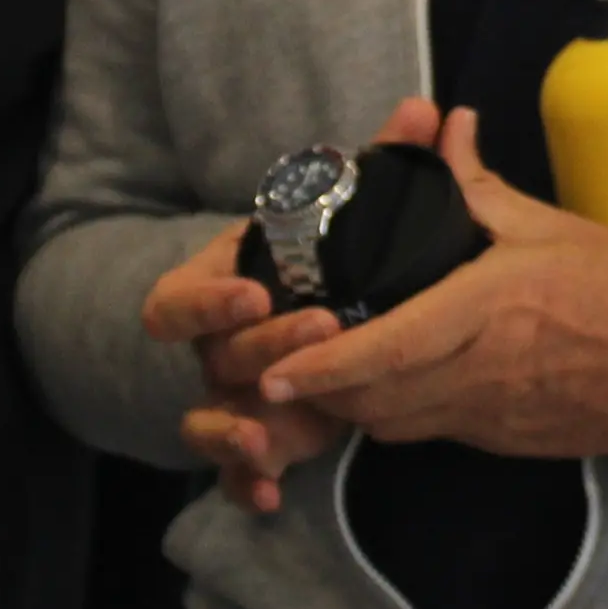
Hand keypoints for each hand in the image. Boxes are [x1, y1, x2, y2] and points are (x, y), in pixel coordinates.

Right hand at [142, 98, 451, 510]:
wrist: (342, 316)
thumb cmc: (334, 261)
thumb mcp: (358, 217)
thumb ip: (387, 165)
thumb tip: (430, 113)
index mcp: (225, 285)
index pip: (177, 297)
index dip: (204, 298)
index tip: (253, 290)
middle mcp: (219, 345)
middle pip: (213, 355)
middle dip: (263, 346)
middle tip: (320, 329)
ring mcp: (233, 397)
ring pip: (208, 420)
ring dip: (232, 428)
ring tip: (265, 436)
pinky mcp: (259, 440)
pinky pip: (233, 473)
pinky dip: (243, 485)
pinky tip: (270, 495)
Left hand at [254, 108, 607, 458]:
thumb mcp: (545, 223)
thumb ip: (476, 183)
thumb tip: (443, 126)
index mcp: (487, 309)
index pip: (387, 347)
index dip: (324, 366)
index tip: (276, 371)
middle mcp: (482, 372)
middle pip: (375, 400)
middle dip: (323, 391)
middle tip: (286, 366)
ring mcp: (494, 416)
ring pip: (399, 426)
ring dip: (360, 406)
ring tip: (334, 373)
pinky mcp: (508, 441)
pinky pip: (436, 433)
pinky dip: (404, 414)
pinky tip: (400, 383)